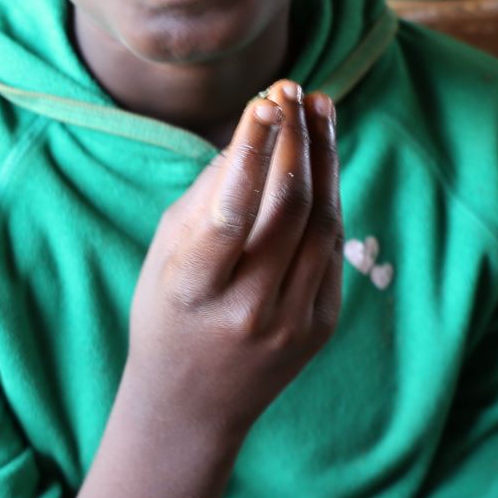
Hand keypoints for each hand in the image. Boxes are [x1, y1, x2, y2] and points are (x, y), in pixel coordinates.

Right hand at [124, 82, 343, 437]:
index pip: (232, 212)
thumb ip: (209, 195)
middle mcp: (247, 311)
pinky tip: (321, 161)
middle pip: (289, 210)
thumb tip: (258, 127)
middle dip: (296, 140)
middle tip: (294, 90)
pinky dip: (327, 198)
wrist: (191, 408)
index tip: (265, 99)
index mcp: (193, 291)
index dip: (252, 152)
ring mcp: (291, 324)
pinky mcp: (321, 328)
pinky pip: (330, 250)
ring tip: (319, 108)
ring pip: (323, 224)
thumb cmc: (168, 313)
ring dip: (324, 159)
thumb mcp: (167, 256)